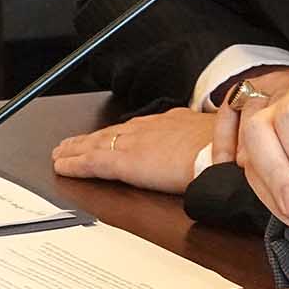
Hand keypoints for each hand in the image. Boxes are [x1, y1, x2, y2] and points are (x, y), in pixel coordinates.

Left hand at [51, 107, 214, 193]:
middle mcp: (149, 127)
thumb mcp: (220, 139)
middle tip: (71, 143)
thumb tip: (219, 150)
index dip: (121, 132)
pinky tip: (62, 166)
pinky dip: (74, 163)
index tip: (113, 135)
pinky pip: (92, 162)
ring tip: (61, 153)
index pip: (139, 127)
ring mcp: (134, 143)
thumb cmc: (227, 149)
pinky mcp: (124, 162)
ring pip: (96, 144)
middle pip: (112, 132)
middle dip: (91, 138)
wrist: (223, 152)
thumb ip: (209, 142)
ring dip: (76, 148)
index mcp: (172, 122)